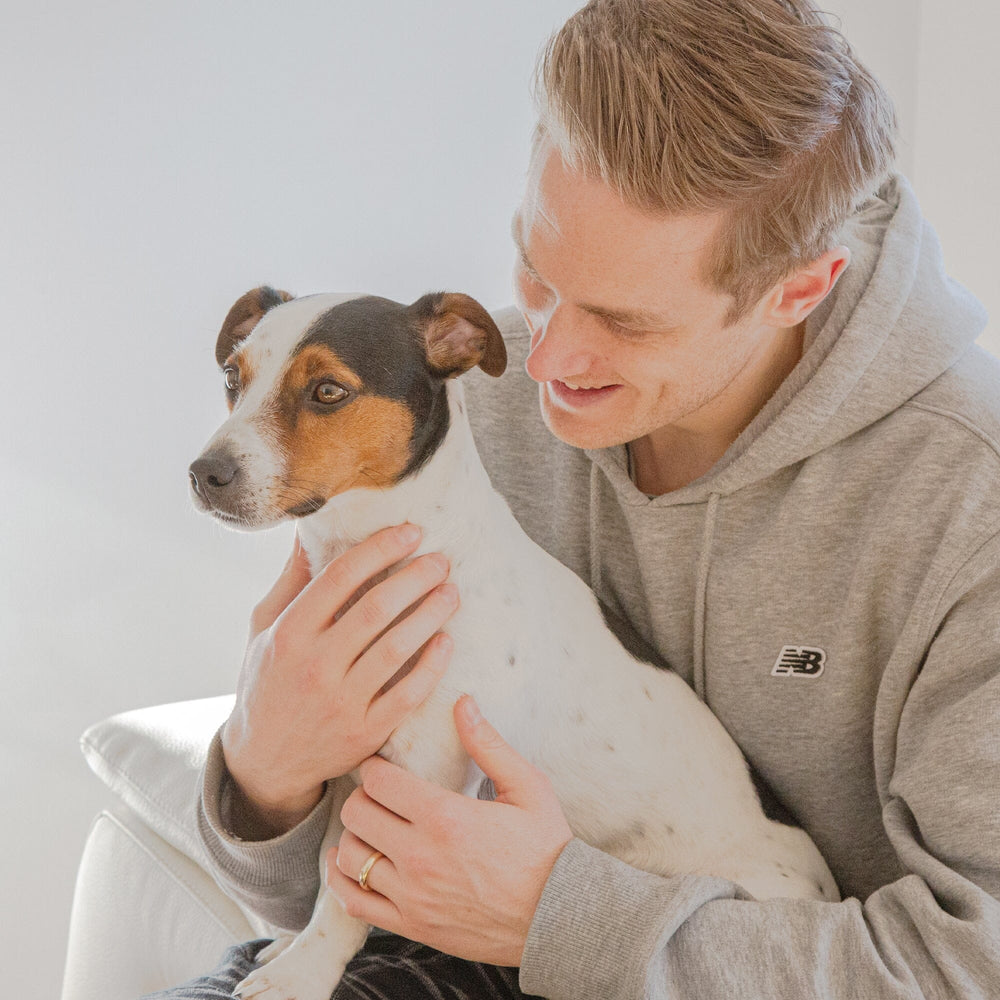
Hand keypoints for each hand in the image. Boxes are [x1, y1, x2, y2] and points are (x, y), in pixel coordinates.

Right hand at [221, 524, 458, 836]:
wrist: (263, 760)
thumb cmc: (267, 681)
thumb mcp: (264, 627)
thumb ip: (292, 579)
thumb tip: (310, 528)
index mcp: (288, 633)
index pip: (340, 577)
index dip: (380, 548)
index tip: (411, 531)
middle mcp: (313, 666)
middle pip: (375, 610)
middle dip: (415, 578)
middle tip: (441, 560)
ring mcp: (340, 703)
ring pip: (396, 649)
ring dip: (430, 615)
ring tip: (451, 592)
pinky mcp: (363, 733)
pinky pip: (407, 695)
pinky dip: (431, 666)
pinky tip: (447, 642)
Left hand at [328, 695, 572, 966]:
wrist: (559, 916)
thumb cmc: (546, 847)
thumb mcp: (527, 787)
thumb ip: (488, 744)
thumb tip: (463, 703)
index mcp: (445, 816)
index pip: (378, 780)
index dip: (374, 766)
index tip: (382, 765)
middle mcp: (421, 856)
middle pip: (356, 814)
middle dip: (363, 796)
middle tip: (378, 794)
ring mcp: (412, 895)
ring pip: (349, 857)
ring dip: (354, 837)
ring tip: (372, 828)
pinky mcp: (411, 925)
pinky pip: (355, 903)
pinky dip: (345, 882)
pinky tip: (356, 865)